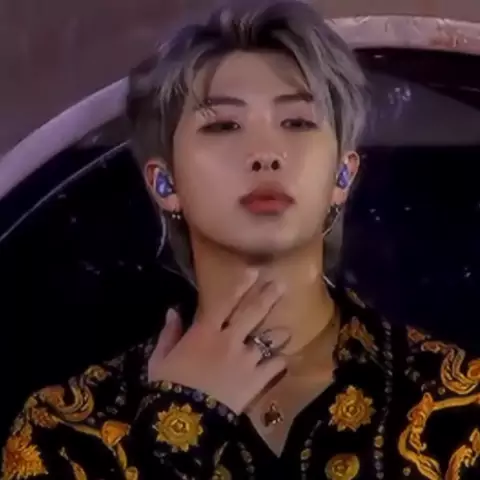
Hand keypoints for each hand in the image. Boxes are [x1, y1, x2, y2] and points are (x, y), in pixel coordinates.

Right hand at [148, 271, 287, 413]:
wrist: (185, 421)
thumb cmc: (168, 386)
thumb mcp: (160, 359)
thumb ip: (169, 333)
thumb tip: (173, 311)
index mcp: (205, 332)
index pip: (224, 303)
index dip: (239, 286)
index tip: (253, 273)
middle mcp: (229, 340)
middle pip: (252, 313)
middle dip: (267, 297)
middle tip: (281, 285)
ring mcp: (246, 359)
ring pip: (269, 339)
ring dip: (279, 334)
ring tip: (288, 329)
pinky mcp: (256, 380)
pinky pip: (275, 366)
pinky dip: (281, 362)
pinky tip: (287, 359)